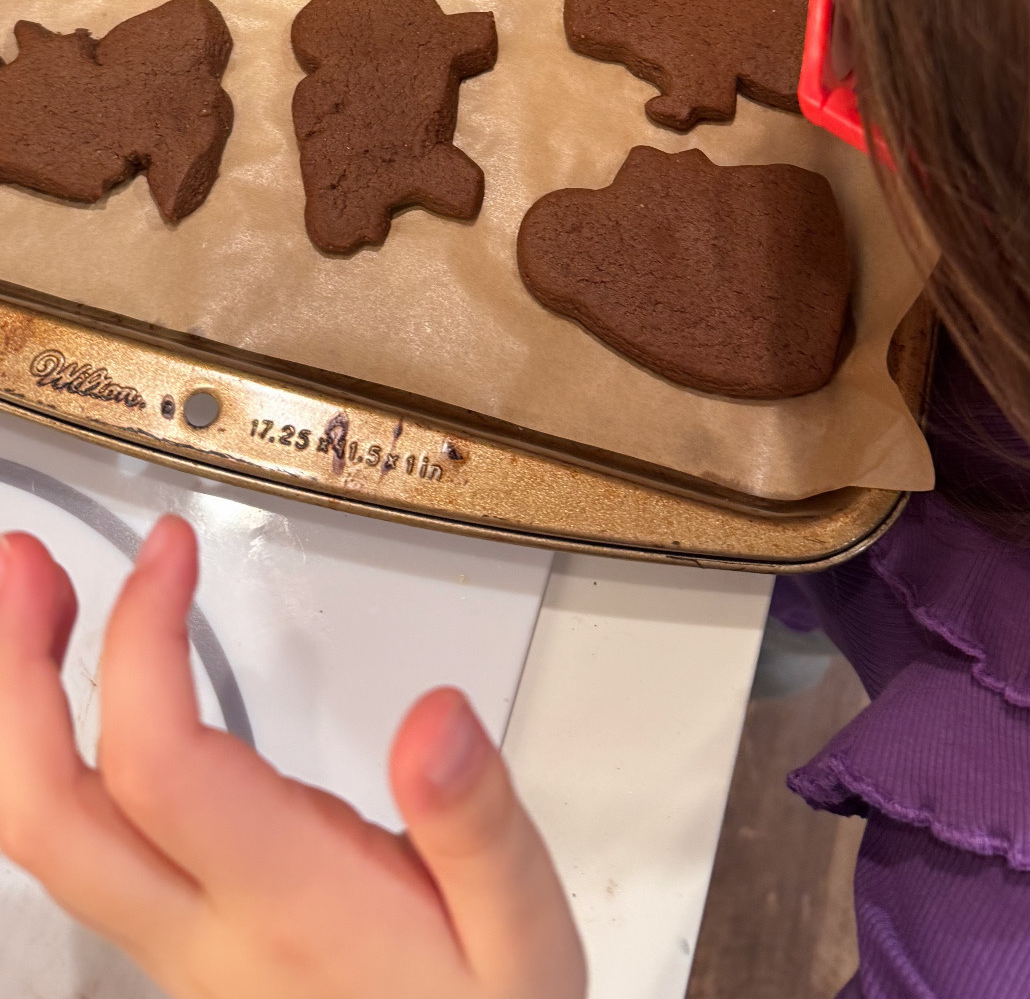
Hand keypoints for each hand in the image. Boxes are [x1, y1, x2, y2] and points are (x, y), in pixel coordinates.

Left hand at [0, 518, 584, 998]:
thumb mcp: (521, 932)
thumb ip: (478, 825)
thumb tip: (435, 720)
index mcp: (288, 901)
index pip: (161, 767)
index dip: (140, 643)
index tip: (169, 549)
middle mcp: (203, 927)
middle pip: (46, 810)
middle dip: (14, 675)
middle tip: (27, 563)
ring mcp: (174, 938)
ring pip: (44, 832)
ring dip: (19, 708)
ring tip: (38, 600)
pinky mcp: (176, 935)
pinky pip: (77, 840)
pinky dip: (51, 747)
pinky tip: (79, 693)